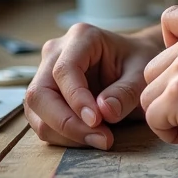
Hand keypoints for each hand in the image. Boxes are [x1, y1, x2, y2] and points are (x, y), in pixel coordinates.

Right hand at [25, 23, 163, 148]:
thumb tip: (105, 112)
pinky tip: (91, 137)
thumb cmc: (138, 61)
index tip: (97, 121)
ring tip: (101, 140)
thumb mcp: (142, 72)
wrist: (134, 61)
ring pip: (36, 111)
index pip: (64, 70)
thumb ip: (126, 91)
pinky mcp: (45, 95)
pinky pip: (42, 121)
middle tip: (101, 139)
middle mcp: (56, 52)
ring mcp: (45, 73)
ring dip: (65, 133)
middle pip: (40, 93)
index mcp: (81, 37)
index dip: (76, 99)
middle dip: (66, 123)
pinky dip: (63, 136)